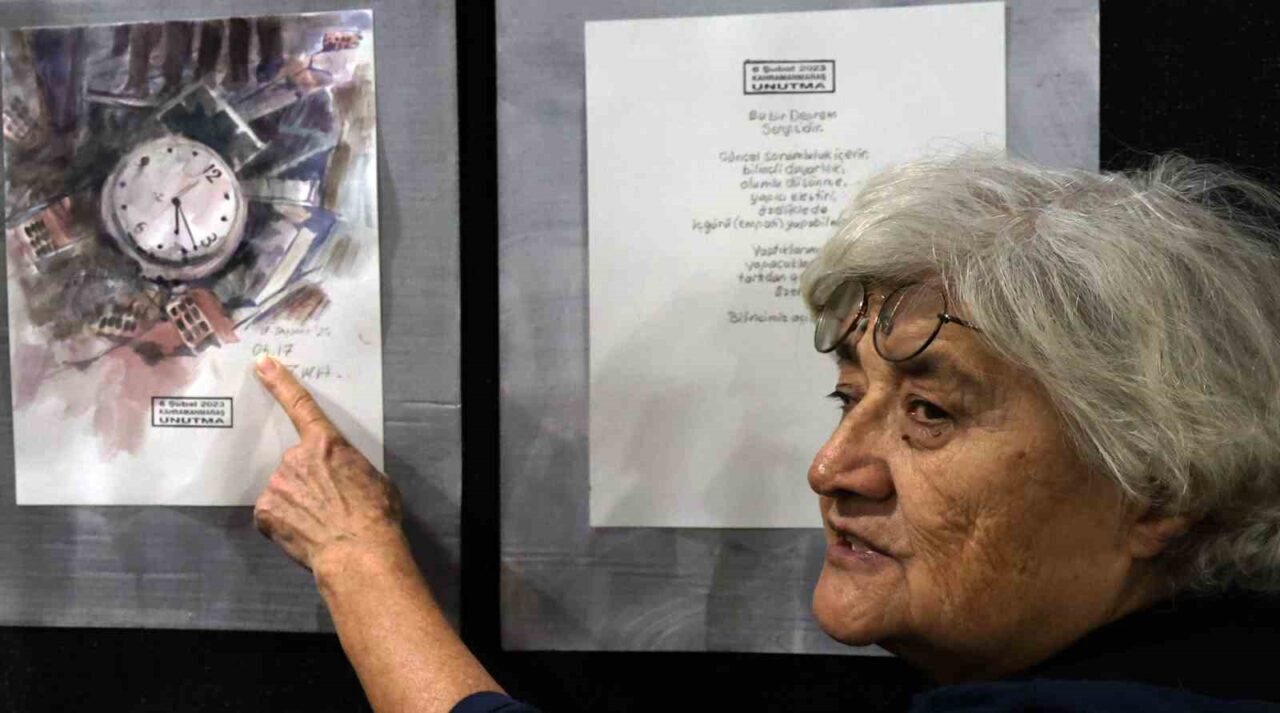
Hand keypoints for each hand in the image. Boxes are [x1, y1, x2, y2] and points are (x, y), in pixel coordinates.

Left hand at [253, 355, 403, 573]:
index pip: (299, 404)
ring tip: (319, 525)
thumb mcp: (374, 479)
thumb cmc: (376, 515)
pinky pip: (272, 514)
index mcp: (327, 443)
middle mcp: (296, 457)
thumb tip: (343, 477)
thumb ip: (348, 467)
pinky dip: (284, 523)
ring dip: (297, 504)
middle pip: (296, 465)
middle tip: (329, 506)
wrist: (359, 552)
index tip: (262, 364)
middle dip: (308, 482)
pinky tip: (302, 534)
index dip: (279, 381)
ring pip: (283, 490)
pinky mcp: (264, 510)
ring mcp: (277, 483)